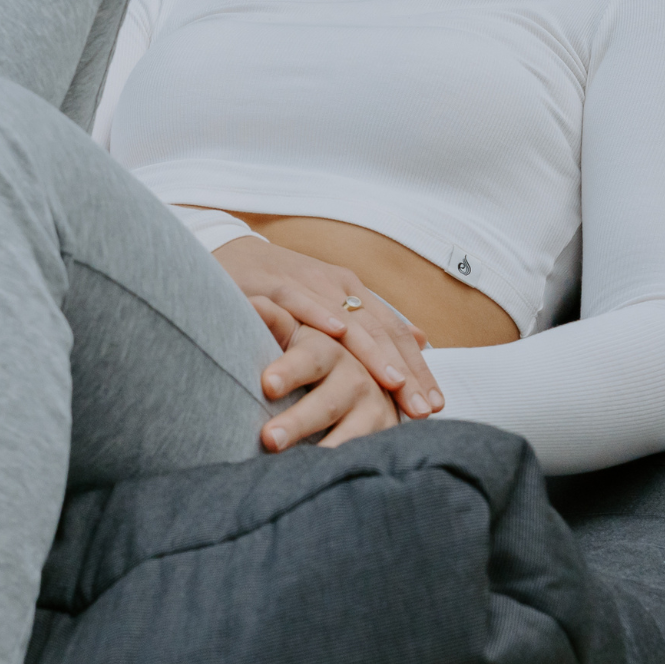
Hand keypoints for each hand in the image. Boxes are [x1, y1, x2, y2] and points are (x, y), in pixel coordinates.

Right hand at [213, 237, 443, 419]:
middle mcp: (337, 286)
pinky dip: (320, 314)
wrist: (229, 253)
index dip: (418, 368)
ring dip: (373, 352)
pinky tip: (338, 335)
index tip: (435, 406)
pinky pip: (301, 300)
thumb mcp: (331, 305)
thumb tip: (424, 340)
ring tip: (394, 383)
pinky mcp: (274, 284)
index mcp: (353, 293)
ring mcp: (308, 283)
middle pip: (380, 331)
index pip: (394, 333)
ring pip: (348, 318)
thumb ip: (373, 322)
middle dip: (405, 372)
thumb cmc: (281, 290)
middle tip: (422, 409)